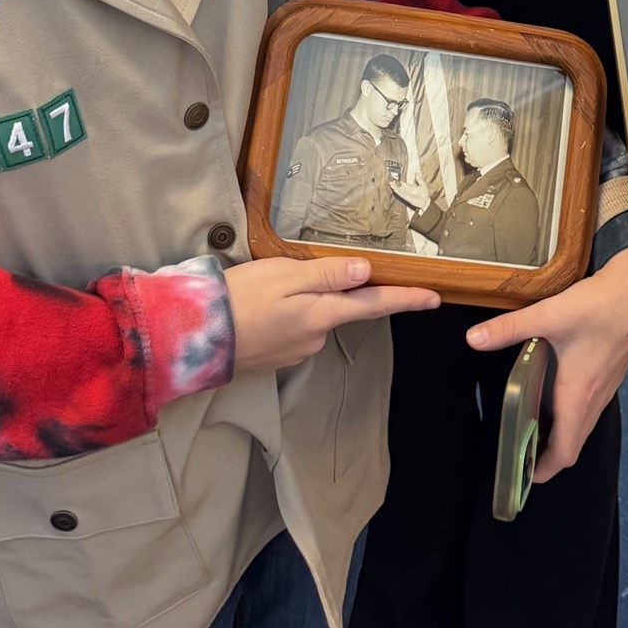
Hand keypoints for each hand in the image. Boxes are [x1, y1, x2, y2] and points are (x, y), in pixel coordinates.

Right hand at [224, 254, 438, 369]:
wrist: (193, 337)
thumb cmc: (238, 298)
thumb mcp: (283, 274)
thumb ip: (325, 273)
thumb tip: (365, 271)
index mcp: (321, 314)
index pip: (374, 304)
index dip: (406, 299)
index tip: (434, 298)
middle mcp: (315, 337)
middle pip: (342, 308)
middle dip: (332, 290)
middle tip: (295, 272)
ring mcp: (296, 350)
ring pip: (315, 317)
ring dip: (304, 302)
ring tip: (268, 287)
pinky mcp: (277, 355)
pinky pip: (294, 328)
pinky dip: (286, 315)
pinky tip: (262, 307)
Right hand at [391, 167, 430, 211]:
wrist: (426, 200)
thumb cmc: (425, 193)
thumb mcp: (422, 184)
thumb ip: (419, 179)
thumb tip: (416, 172)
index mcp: (411, 187)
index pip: (404, 184)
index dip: (400, 182)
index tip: (395, 179)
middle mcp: (408, 191)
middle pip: (400, 187)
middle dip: (395, 185)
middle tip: (391, 182)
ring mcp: (407, 194)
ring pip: (400, 190)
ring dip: (395, 188)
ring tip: (391, 184)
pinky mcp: (407, 198)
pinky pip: (402, 194)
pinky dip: (398, 192)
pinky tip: (395, 190)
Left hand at [465, 245, 627, 481]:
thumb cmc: (598, 307)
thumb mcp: (549, 315)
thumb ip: (510, 328)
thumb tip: (473, 339)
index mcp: (578, 396)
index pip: (564, 451)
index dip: (544, 470)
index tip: (524, 476)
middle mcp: (594, 399)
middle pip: (574, 443)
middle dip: (549, 456)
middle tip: (521, 453)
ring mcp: (606, 386)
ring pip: (583, 425)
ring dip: (561, 435)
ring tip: (533, 427)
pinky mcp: (611, 372)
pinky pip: (590, 407)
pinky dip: (571, 415)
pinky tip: (554, 394)